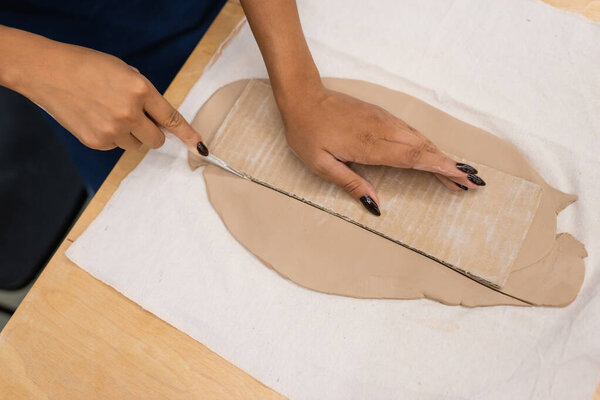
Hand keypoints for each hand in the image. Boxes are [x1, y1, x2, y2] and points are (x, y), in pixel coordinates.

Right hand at [13, 38, 203, 151]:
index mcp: (140, 90)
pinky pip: (116, 146)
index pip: (171, 119)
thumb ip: (145, 95)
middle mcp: (129, 113)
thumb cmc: (87, 66)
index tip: (199, 146)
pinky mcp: (96, 142)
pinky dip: (111, 137)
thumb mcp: (124, 72)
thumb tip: (160, 119)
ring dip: (130, 134)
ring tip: (108, 113)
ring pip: (135, 145)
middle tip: (137, 119)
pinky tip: (96, 118)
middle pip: (156, 140)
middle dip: (152, 132)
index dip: (187, 134)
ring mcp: (112, 130)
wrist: (47, 72)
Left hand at [278, 84, 485, 214]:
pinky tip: (433, 154)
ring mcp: (384, 120)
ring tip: (458, 173)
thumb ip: (350, 184)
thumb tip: (375, 205)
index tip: (463, 177)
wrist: (303, 97)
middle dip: (449, 166)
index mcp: (370, 145)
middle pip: (424, 149)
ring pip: (420, 139)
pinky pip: (411, 131)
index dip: (441, 168)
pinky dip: (426, 145)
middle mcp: (383, 130)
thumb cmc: (307, 132)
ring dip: (440, 156)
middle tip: (471, 182)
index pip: (414, 158)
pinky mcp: (381, 115)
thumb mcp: (321, 164)